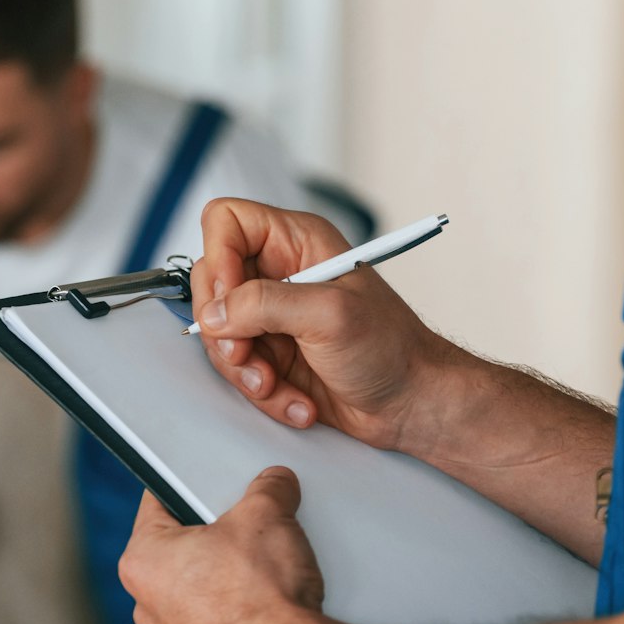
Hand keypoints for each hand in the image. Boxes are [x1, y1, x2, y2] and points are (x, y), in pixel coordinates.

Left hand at [120, 470, 329, 623]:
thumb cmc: (260, 592)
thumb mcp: (265, 514)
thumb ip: (267, 488)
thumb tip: (275, 482)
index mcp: (142, 559)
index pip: (158, 500)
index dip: (190, 482)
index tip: (213, 478)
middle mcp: (148, 604)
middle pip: (181, 544)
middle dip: (216, 529)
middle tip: (248, 517)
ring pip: (201, 584)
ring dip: (230, 569)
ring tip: (266, 559)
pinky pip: (221, 619)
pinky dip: (243, 606)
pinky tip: (273, 598)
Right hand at [192, 199, 458, 451]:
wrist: (411, 401)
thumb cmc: (391, 348)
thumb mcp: (329, 315)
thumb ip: (265, 305)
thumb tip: (216, 313)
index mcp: (296, 243)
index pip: (226, 222)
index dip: (219, 258)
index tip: (231, 301)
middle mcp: (279, 273)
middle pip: (212, 283)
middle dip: (226, 329)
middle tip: (248, 353)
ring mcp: (272, 316)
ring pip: (219, 334)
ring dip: (245, 370)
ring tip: (278, 384)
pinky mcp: (272, 353)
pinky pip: (239, 370)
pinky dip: (264, 392)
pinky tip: (297, 400)